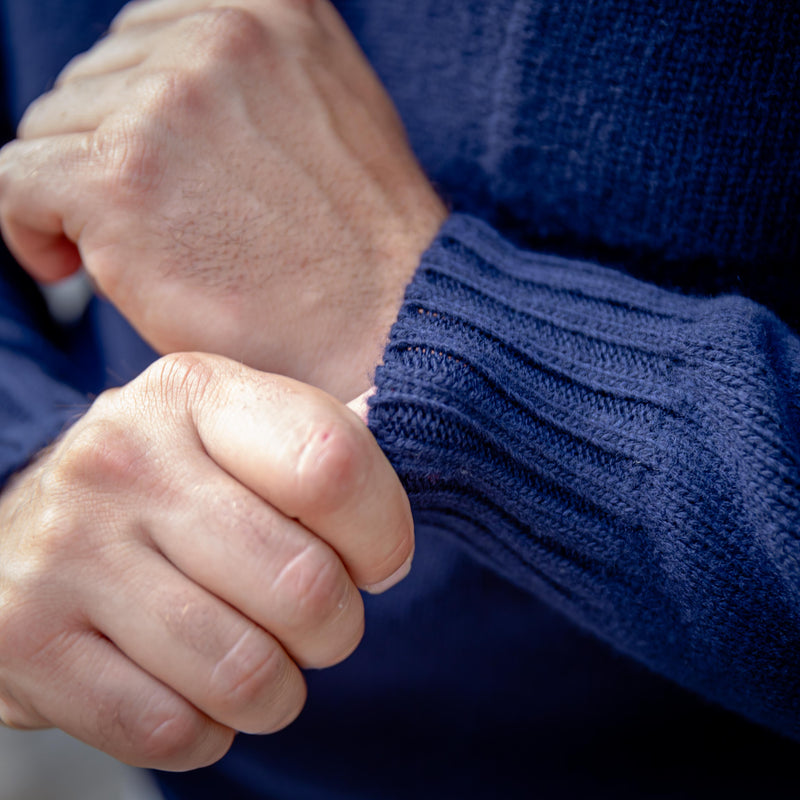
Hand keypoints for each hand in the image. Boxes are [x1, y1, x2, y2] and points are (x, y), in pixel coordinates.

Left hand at [0, 0, 445, 399]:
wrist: (386, 332)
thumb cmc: (359, 250)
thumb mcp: (330, 114)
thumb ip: (258, 74)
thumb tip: (166, 76)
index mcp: (271, 6)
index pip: (147, 31)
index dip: (140, 104)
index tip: (154, 164)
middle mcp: (217, 34)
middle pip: (97, 77)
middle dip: (113, 149)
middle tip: (162, 223)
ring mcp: (166, 102)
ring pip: (54, 127)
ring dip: (78, 191)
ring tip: (141, 251)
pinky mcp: (118, 177)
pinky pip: (16, 178)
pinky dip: (28, 225)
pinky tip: (72, 265)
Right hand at [0, 352, 412, 768]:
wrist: (28, 529)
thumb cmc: (167, 482)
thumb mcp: (237, 431)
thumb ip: (322, 445)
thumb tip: (412, 460)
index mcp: (195, 394)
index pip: (333, 468)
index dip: (382, 533)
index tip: (377, 559)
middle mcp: (123, 460)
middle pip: (303, 585)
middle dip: (336, 627)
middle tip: (316, 619)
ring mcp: (65, 551)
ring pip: (245, 674)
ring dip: (277, 689)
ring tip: (259, 658)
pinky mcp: (26, 642)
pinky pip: (172, 730)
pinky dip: (209, 729)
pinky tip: (193, 687)